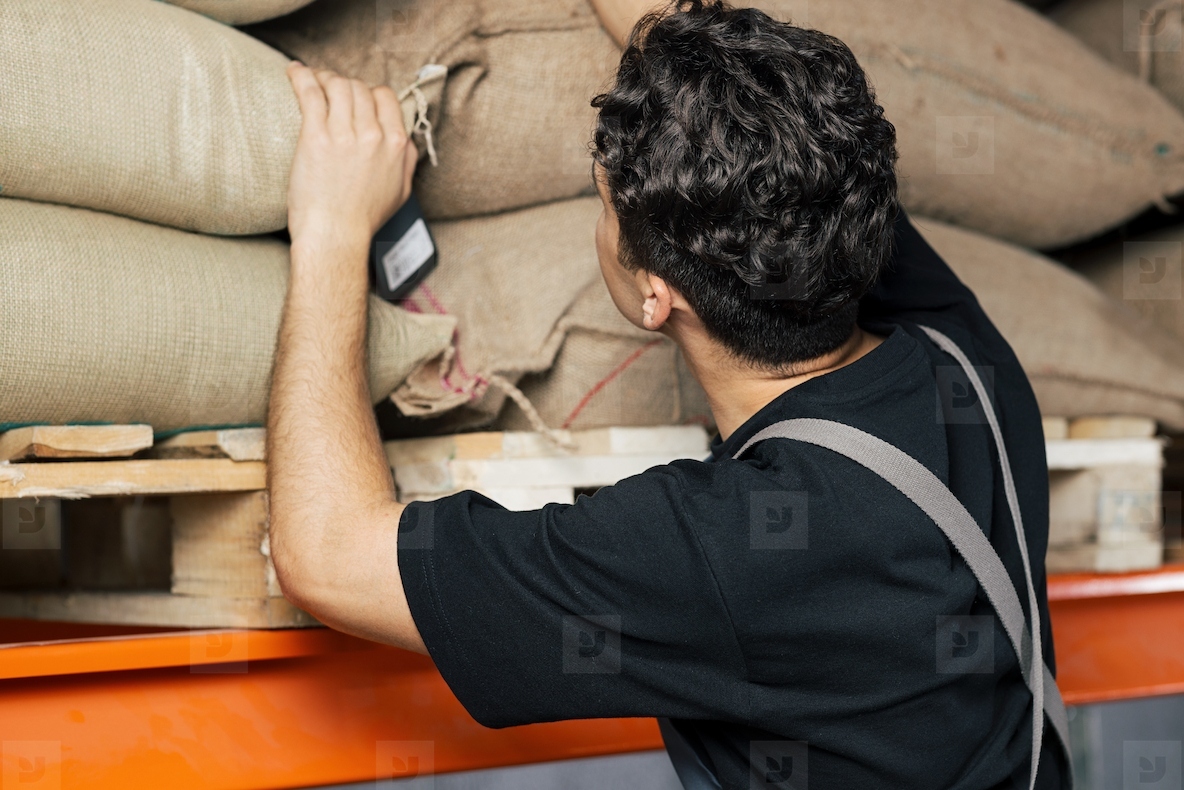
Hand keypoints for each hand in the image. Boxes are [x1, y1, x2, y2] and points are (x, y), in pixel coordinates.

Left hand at [285, 62, 417, 255]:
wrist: (336, 235)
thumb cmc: (364, 219)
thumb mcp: (401, 192)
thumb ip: (406, 160)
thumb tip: (405, 140)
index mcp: (395, 144)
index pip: (384, 97)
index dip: (369, 93)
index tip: (356, 98)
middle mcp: (373, 134)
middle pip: (358, 88)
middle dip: (343, 84)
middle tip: (329, 90)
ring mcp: (343, 133)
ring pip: (336, 85)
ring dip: (323, 78)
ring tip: (312, 81)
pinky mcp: (315, 136)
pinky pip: (310, 92)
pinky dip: (301, 77)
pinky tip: (294, 71)